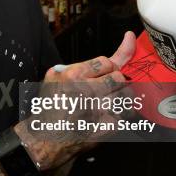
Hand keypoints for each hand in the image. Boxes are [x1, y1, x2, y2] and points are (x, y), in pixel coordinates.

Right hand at [16, 32, 136, 169]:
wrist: (46, 136)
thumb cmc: (53, 104)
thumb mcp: (60, 74)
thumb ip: (93, 61)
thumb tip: (129, 39)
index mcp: (72, 75)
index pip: (108, 62)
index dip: (107, 68)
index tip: (103, 74)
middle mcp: (84, 91)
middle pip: (119, 78)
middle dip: (115, 83)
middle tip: (106, 89)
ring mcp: (95, 111)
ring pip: (126, 96)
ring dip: (120, 99)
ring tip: (108, 102)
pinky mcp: (103, 128)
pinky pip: (125, 115)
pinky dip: (119, 116)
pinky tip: (107, 116)